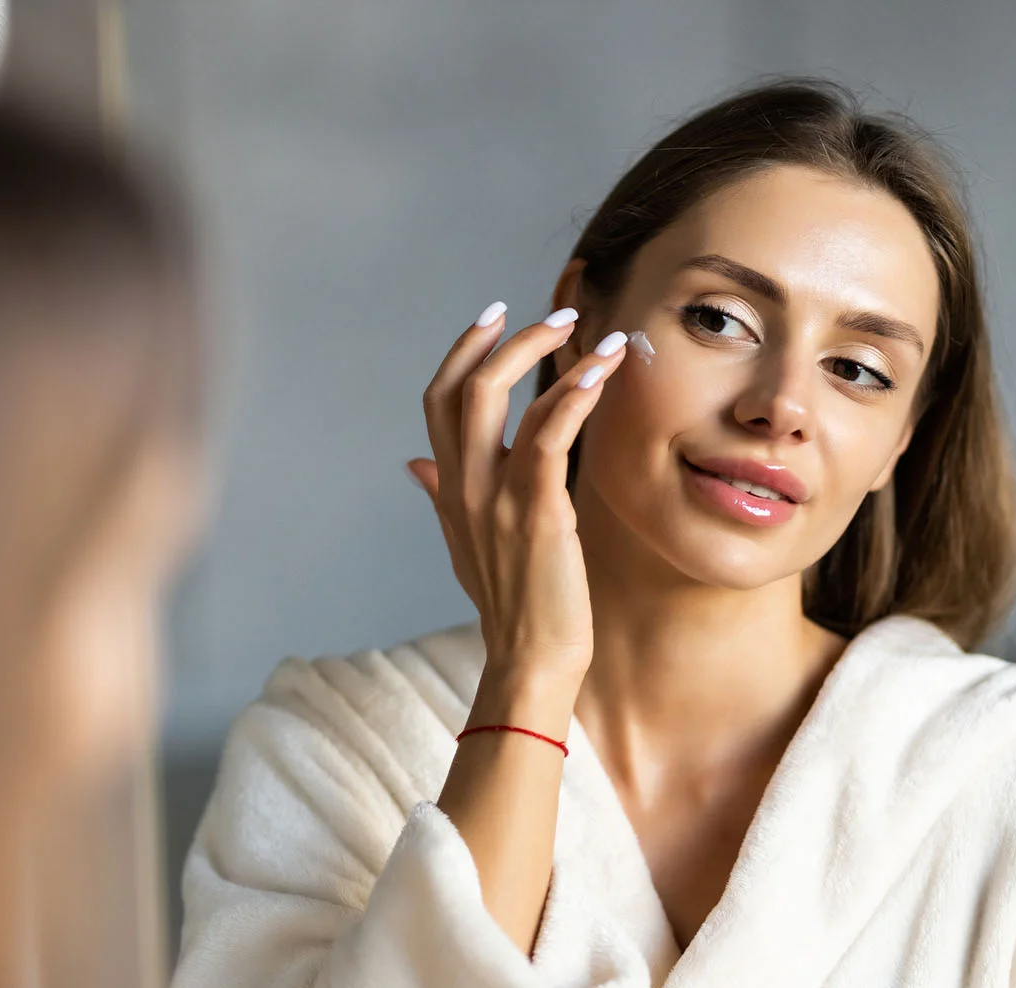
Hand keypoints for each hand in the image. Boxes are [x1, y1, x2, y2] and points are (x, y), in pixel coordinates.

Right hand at [407, 302, 627, 686]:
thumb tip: (414, 464)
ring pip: (501, 397)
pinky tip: (601, 373)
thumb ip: (441, 496)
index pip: (439, 400)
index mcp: (450, 488)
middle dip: (507, 339)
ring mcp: (496, 496)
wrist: (530, 660)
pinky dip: (573, 394)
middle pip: (464, 386)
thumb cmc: (509, 605)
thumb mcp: (464, 544)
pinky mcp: (537, 510)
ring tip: (598, 336)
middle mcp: (464, 485)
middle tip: (556, 316)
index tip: (494, 319)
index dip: (462, 352)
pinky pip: (549, 433)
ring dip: (550, 354)